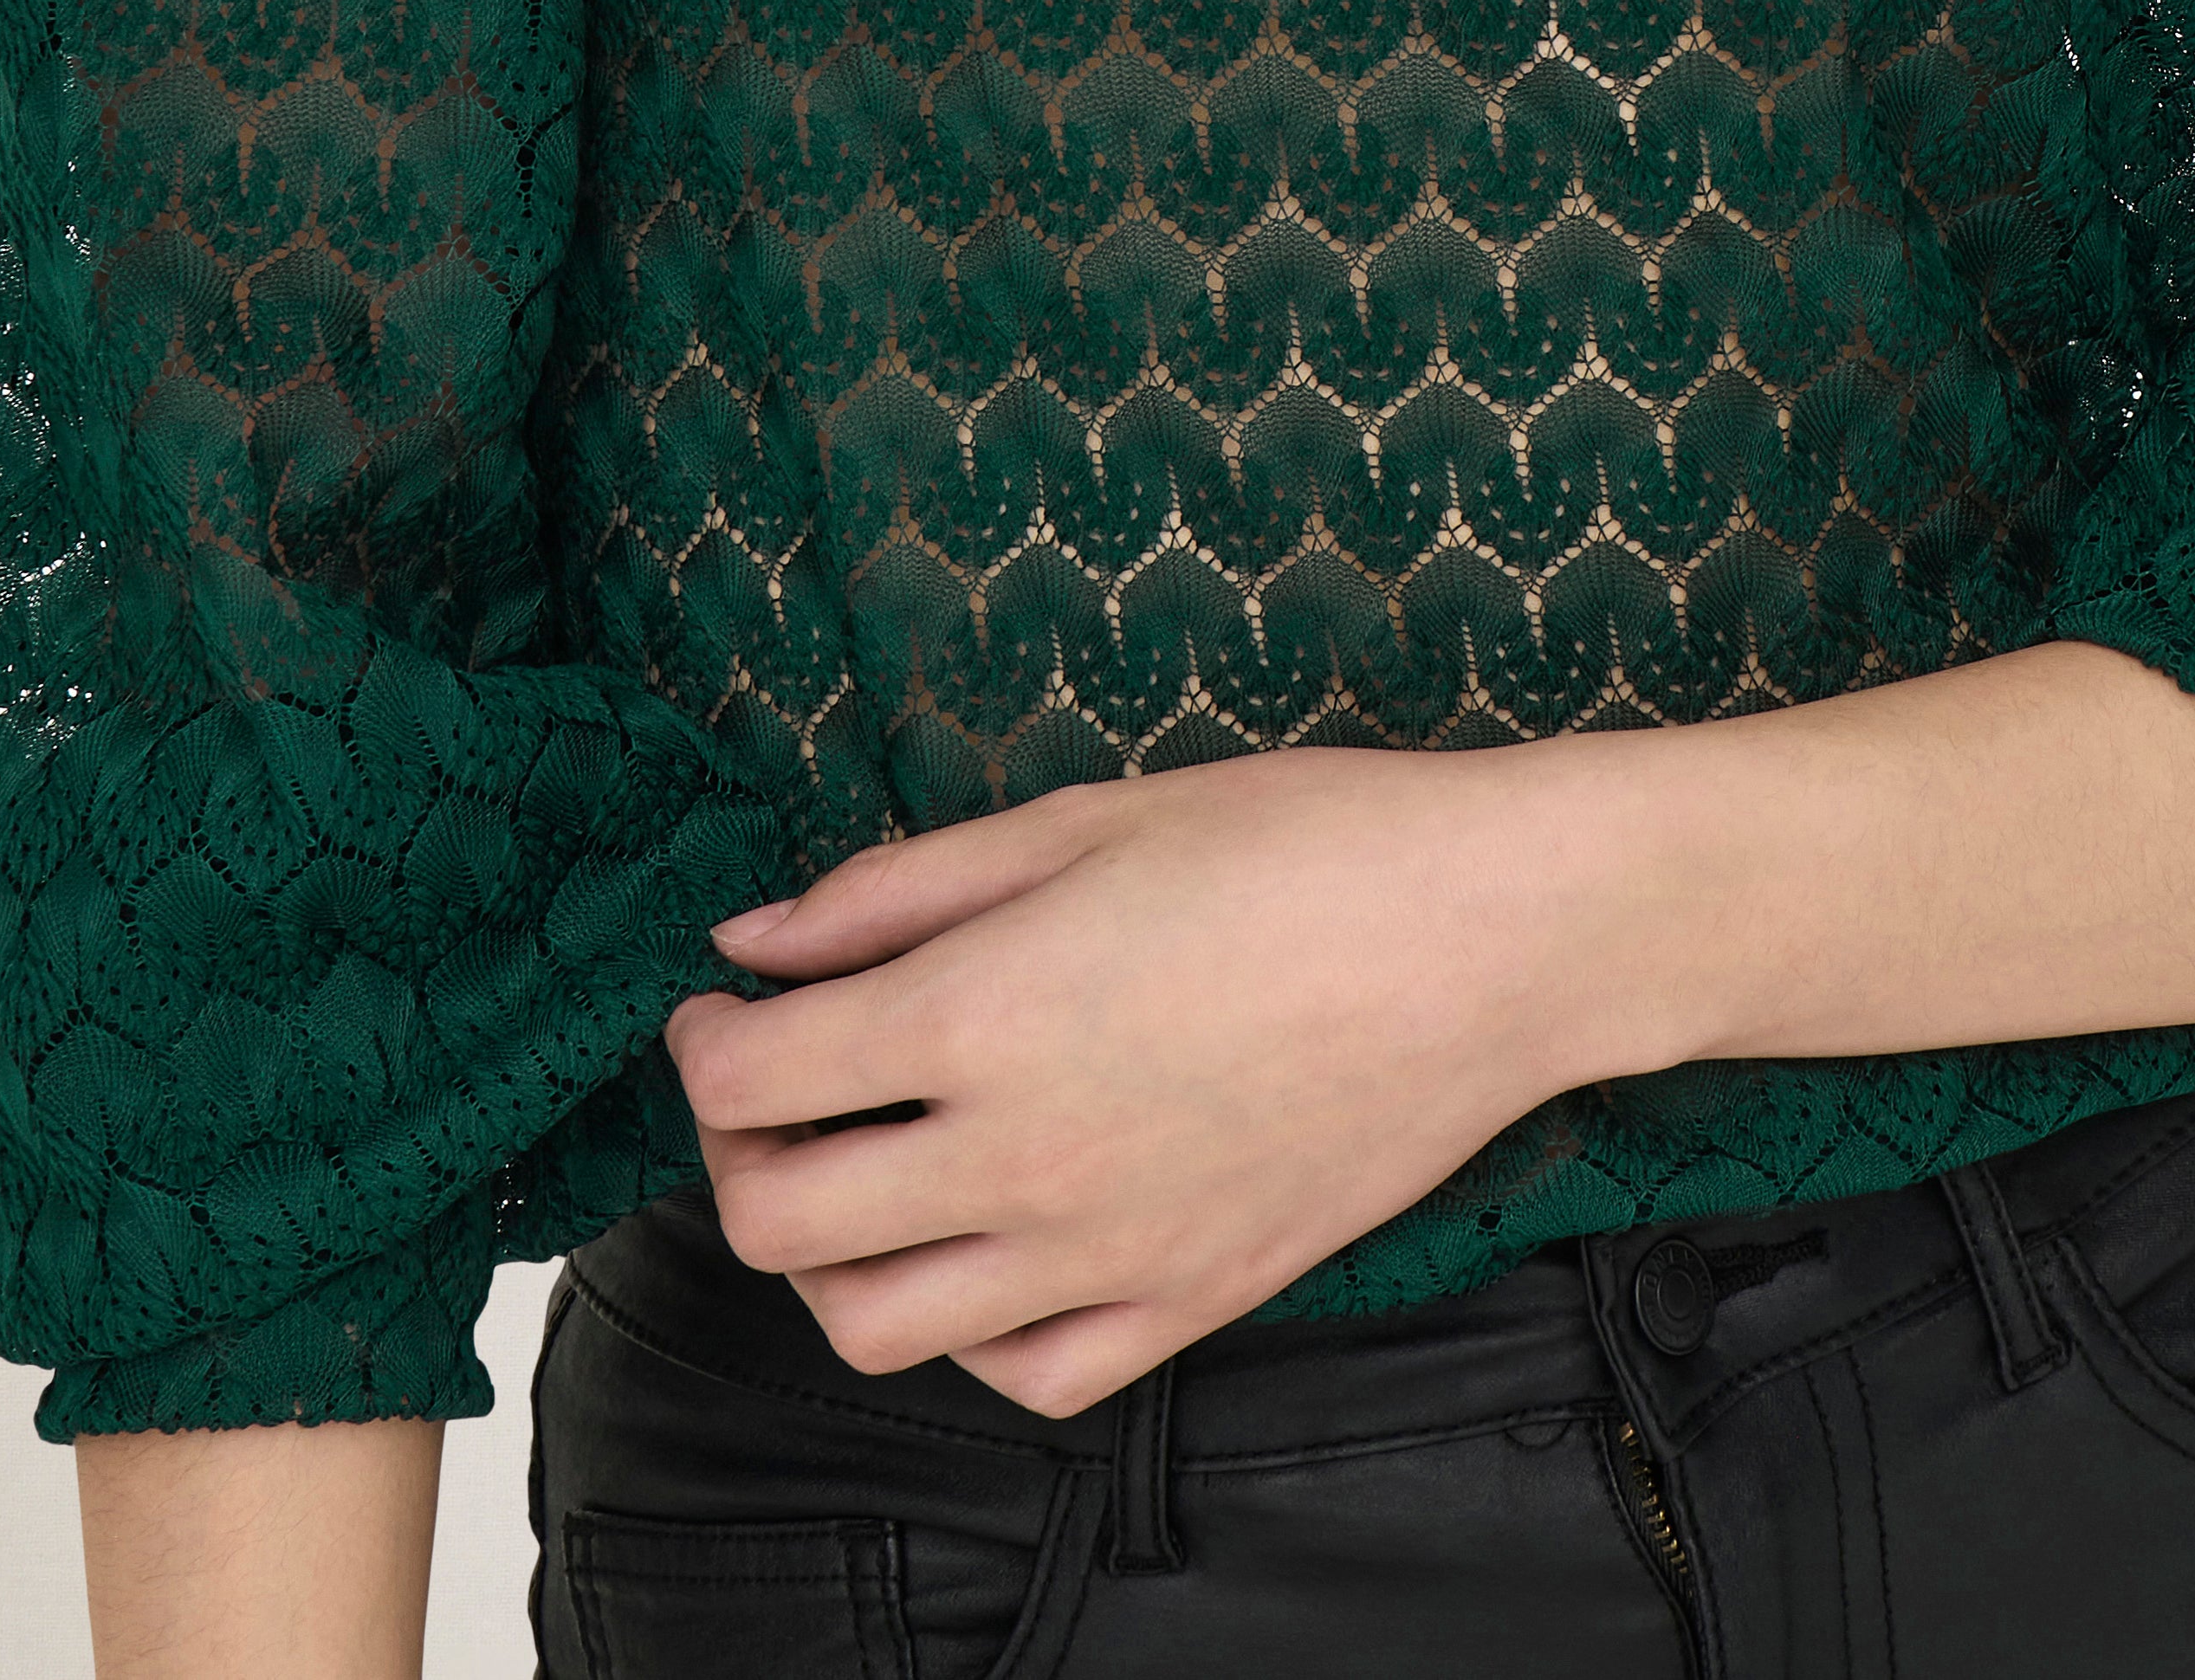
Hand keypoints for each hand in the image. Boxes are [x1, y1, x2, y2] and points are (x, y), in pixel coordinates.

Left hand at [661, 739, 1638, 1417]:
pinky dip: (967, 1327)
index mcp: (986, 1015)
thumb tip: (756, 940)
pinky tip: (986, 1236)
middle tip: (767, 1081)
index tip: (721, 1001)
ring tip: (861, 1164)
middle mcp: (1022, 1159)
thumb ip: (898, 889)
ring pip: (875, 1328)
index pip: (756, 1076)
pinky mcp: (1188, 1302)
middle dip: (733, 1149)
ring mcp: (1105, 1253)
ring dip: (826, 1255)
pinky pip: (1023, 1373)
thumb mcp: (1083, 820)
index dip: (702, 1039)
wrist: (1493, 935)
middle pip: (778, 1225)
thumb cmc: (1302, 843)